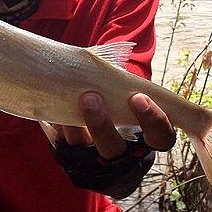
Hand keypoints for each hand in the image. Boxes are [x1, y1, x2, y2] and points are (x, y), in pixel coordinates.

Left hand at [57, 91, 176, 157]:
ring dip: (73, 125)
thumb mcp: (127, 97)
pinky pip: (60, 144)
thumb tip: (123, 51)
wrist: (91, 124)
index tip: (139, 97)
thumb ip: (125, 82)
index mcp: (145, 141)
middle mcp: (120, 157)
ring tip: (65, 100)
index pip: (161, 138)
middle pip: (113, 149)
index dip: (153, 120)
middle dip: (101, 124)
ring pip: (81, 149)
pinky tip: (51, 110)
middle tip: (90, 97)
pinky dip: (56, 126)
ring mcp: (92, 161)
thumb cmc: (118, 103)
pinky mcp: (69, 158)